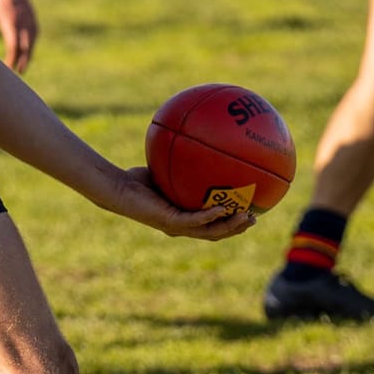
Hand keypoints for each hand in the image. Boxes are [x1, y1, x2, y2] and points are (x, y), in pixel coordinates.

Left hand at [0, 0, 38, 74]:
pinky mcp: (33, 17)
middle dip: (22, 60)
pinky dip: (31, 44)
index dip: (12, 59)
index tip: (8, 68)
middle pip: (25, 47)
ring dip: (28, 54)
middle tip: (18, 72)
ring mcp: (30, 19)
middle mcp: (22, 21)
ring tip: (22, 66)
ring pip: (31, 42)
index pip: (14, 46)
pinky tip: (27, 51)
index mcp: (11, 21)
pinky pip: (34, 34)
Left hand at [105, 167, 254, 240]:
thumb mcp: (167, 167)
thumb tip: (200, 140)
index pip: (213, 225)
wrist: (118, 190)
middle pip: (217, 233)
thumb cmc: (138, 180)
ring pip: (210, 233)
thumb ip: (184, 161)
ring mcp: (177, 226)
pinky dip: (209, 216)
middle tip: (255, 218)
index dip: (232, 222)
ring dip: (229, 227)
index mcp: (185, 217)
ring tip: (247, 218)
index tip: (250, 211)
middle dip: (237, 228)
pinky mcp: (169, 222)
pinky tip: (221, 208)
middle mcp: (183, 226)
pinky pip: (193, 221)